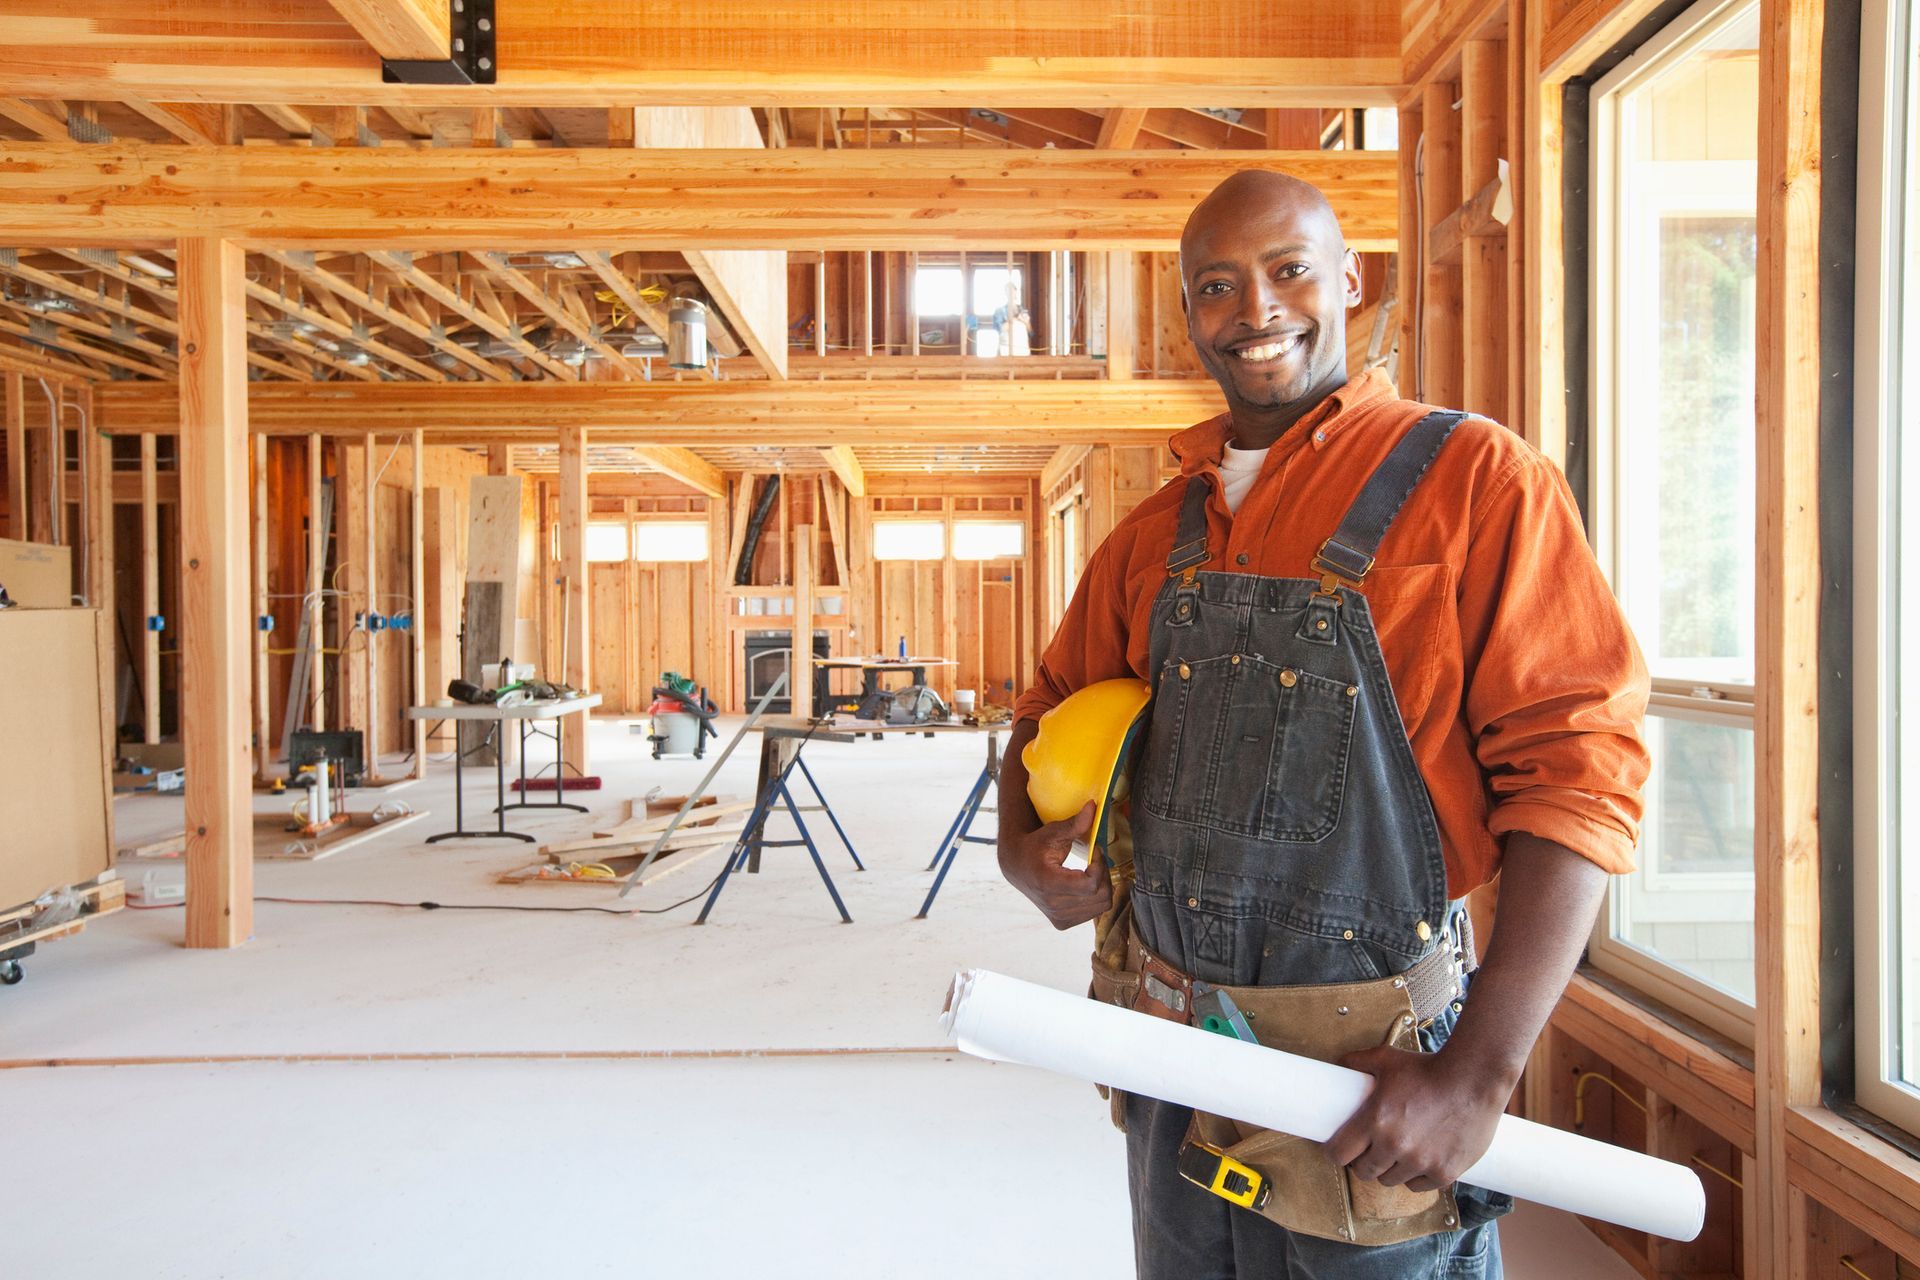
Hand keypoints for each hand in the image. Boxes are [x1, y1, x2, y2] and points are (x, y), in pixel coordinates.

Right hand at [997, 801, 1110, 929]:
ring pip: (1101, 906)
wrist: (1016, 866)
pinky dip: (1095, 897)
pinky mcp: (1062, 923)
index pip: (1091, 884)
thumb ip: (1075, 823)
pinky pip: (1094, 913)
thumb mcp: (1053, 832)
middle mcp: (1053, 906)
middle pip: (1101, 896)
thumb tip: (1092, 805)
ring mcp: (1058, 918)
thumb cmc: (1035, 845)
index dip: (1100, 865)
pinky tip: (1085, 883)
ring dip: (1102, 885)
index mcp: (1048, 883)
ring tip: (1090, 870)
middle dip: (1104, 874)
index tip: (1094, 850)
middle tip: (1094, 858)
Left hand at [1323, 1045, 1505, 1191]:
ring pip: (1390, 1181)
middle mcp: (1395, 1146)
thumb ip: (1360, 1062)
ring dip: (1389, 1170)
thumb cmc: (1428, 1068)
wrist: (1473, 1079)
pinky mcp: (1444, 1172)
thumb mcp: (1388, 1059)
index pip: (1340, 1153)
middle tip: (1368, 1152)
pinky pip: (1418, 1186)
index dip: (1334, 1153)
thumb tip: (1340, 1062)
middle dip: (1362, 1163)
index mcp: (1375, 1121)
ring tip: (1395, 1156)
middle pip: (1364, 1172)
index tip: (1337, 1150)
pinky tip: (1418, 1163)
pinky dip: (1416, 1177)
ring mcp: (1420, 1162)